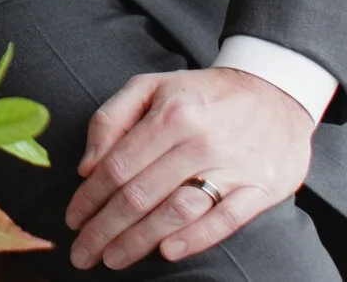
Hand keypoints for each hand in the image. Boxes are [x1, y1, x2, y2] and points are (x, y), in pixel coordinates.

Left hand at [65, 67, 314, 270]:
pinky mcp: (261, 188)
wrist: (275, 92)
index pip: (118, 166)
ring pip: (177, 211)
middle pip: (141, 195)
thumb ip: (111, 119)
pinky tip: (167, 251)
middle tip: (82, 254)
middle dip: (104, 229)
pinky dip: (195, 238)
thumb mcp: (151, 86)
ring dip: (140, 241)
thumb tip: (87, 167)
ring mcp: (232, 167)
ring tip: (113, 259)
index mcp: (170, 115)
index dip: (89, 198)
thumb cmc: (202, 94)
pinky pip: (225, 220)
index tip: (71, 220)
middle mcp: (199, 142)